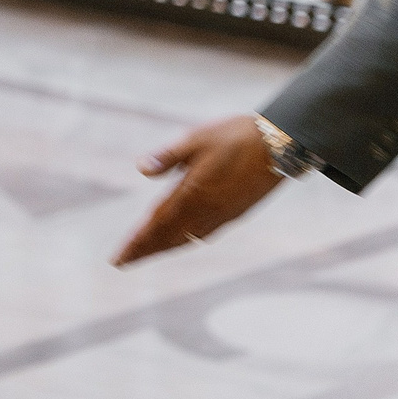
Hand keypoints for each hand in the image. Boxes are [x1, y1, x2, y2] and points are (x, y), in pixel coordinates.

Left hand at [111, 114, 285, 265]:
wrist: (279, 146)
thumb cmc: (235, 137)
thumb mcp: (196, 138)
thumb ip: (168, 156)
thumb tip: (141, 169)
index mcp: (192, 192)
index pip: (157, 223)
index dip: (137, 242)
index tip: (118, 258)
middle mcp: (206, 210)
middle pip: (169, 236)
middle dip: (145, 250)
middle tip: (123, 262)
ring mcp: (222, 214)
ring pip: (187, 238)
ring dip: (164, 247)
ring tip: (146, 254)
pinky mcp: (235, 213)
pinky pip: (204, 234)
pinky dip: (187, 240)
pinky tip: (183, 238)